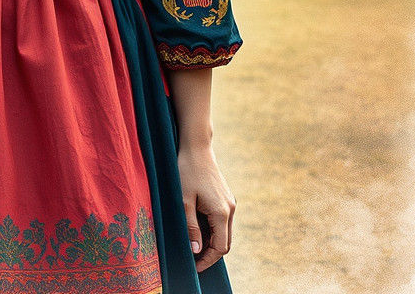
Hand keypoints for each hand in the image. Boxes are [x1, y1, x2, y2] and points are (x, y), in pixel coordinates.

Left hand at [176, 142, 235, 271]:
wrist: (196, 147)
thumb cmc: (187, 171)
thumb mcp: (184, 201)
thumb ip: (191, 227)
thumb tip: (196, 251)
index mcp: (221, 212)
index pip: (220, 247)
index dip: (208, 260)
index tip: (194, 266)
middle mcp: (230, 209)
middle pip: (225, 242)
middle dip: (210, 253)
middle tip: (192, 259)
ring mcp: (230, 203)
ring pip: (224, 232)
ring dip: (211, 241)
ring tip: (193, 245)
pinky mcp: (225, 197)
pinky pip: (222, 220)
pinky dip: (212, 229)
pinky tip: (197, 227)